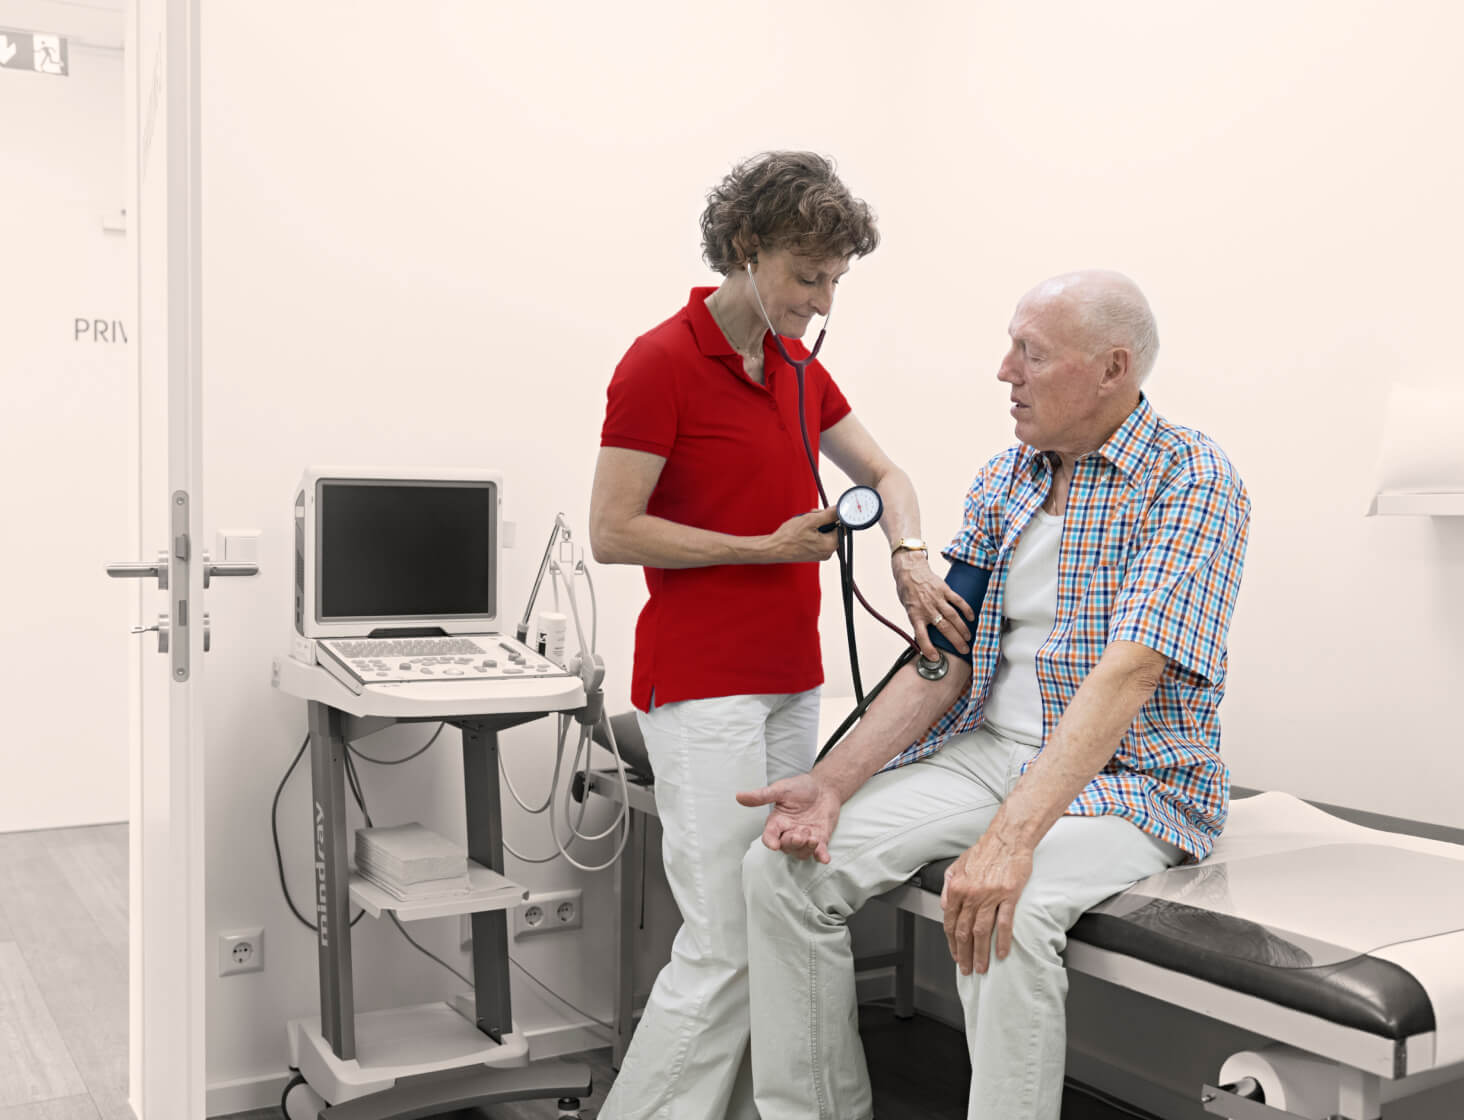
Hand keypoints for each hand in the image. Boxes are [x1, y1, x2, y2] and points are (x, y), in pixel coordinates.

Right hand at [735, 773, 841, 862]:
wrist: (824, 787)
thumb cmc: (801, 787)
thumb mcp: (781, 789)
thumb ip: (762, 796)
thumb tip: (739, 796)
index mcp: (777, 822)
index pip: (769, 835)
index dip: (770, 841)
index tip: (774, 845)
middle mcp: (789, 832)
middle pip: (786, 846)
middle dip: (792, 843)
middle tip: (800, 834)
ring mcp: (805, 838)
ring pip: (801, 853)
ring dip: (806, 849)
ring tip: (813, 837)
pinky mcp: (820, 840)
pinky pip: (819, 852)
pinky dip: (821, 856)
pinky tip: (824, 857)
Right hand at [763, 507, 840, 562]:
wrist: (774, 549)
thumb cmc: (789, 537)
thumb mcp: (809, 521)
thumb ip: (828, 515)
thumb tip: (839, 510)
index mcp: (830, 545)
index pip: (841, 526)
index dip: (833, 516)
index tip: (824, 512)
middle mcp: (828, 552)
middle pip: (833, 529)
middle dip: (823, 519)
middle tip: (811, 515)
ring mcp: (821, 554)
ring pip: (825, 533)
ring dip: (817, 524)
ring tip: (804, 522)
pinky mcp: (814, 553)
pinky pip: (819, 539)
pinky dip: (813, 532)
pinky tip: (803, 529)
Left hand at [893, 552, 972, 658]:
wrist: (909, 570)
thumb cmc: (908, 589)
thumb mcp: (908, 608)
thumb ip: (918, 621)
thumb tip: (925, 635)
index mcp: (915, 615)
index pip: (922, 636)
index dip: (928, 648)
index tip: (934, 657)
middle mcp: (927, 608)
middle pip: (944, 628)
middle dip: (955, 641)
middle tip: (964, 650)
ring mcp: (937, 599)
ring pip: (953, 617)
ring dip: (962, 629)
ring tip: (968, 637)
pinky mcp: (944, 590)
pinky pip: (958, 601)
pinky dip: (966, 610)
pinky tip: (971, 618)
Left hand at [939, 830, 1033, 974]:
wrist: (1007, 838)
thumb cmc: (985, 851)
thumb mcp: (958, 865)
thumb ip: (948, 887)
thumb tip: (944, 907)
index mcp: (957, 888)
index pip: (950, 922)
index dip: (952, 942)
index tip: (956, 955)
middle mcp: (971, 894)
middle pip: (964, 931)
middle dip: (964, 954)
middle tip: (967, 969)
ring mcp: (990, 896)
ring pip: (982, 932)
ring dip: (980, 953)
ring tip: (982, 967)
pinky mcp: (1008, 895)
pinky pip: (1004, 923)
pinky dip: (1002, 941)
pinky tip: (1002, 953)